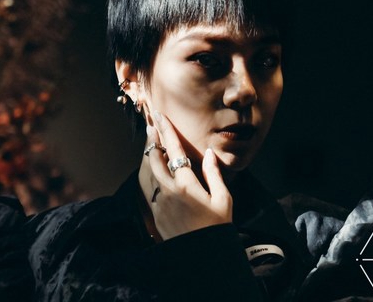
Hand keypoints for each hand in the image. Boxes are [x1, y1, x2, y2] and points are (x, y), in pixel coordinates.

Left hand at [142, 111, 232, 239]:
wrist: (202, 256)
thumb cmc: (217, 228)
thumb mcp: (223, 200)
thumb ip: (214, 174)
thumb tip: (209, 154)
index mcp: (186, 185)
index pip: (173, 151)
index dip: (166, 131)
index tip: (159, 116)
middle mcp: (168, 191)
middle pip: (154, 158)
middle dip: (152, 139)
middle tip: (150, 125)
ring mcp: (159, 202)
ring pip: (149, 172)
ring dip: (150, 156)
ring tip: (151, 143)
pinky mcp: (155, 213)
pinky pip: (150, 188)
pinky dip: (152, 176)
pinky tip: (155, 171)